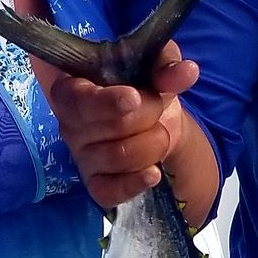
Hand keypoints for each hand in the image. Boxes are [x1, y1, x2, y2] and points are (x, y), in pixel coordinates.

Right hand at [41, 40, 200, 210]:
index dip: (106, 101)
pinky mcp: (94, 185)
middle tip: (157, 109)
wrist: (153, 123)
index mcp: (74, 89)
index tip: (133, 99)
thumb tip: (187, 71)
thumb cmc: (143, 88)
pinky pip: (110, 191)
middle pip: (112, 127)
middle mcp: (70, 125)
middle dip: (148, 116)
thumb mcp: (155, 68)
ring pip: (118, 157)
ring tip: (160, 134)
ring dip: (152, 145)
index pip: (79, 99)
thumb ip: (166, 66)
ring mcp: (81, 157)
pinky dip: (135, 183)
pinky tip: (153, 173)